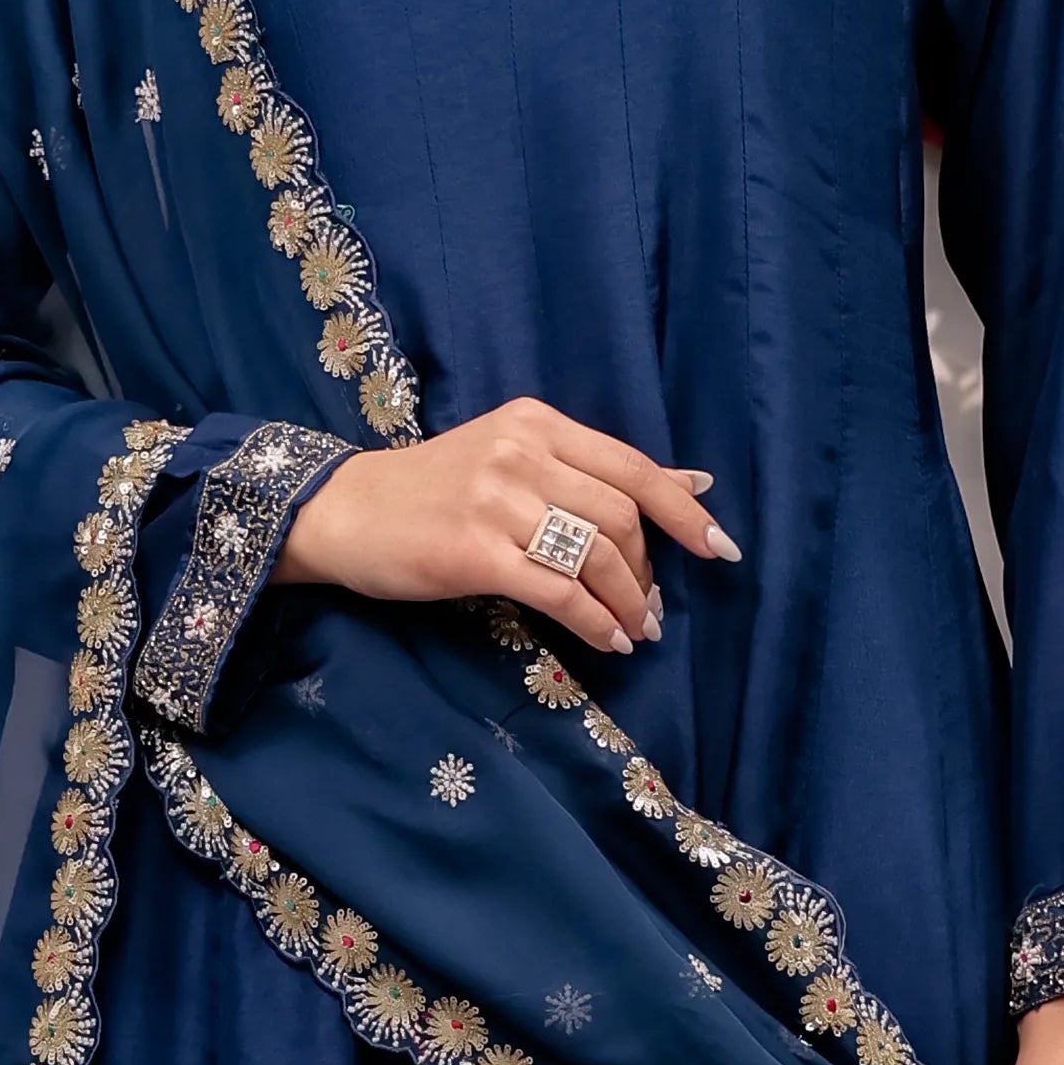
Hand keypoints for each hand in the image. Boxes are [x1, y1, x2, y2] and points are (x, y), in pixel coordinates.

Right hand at [275, 394, 738, 662]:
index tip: (719, 549)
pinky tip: (607, 641)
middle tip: (652, 610)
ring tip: (634, 631)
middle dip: (650, 571)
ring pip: (596, 555)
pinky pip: (559, 591)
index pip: (632, 466)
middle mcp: (522, 453)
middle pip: (622, 515)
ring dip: (628, 602)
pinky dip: (595, 622)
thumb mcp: (511, 459)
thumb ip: (591, 471)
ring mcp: (497, 501)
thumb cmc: (431, 492)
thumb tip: (693, 483)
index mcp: (536, 423)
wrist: (344, 511)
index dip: (684, 511)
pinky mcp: (475, 552)